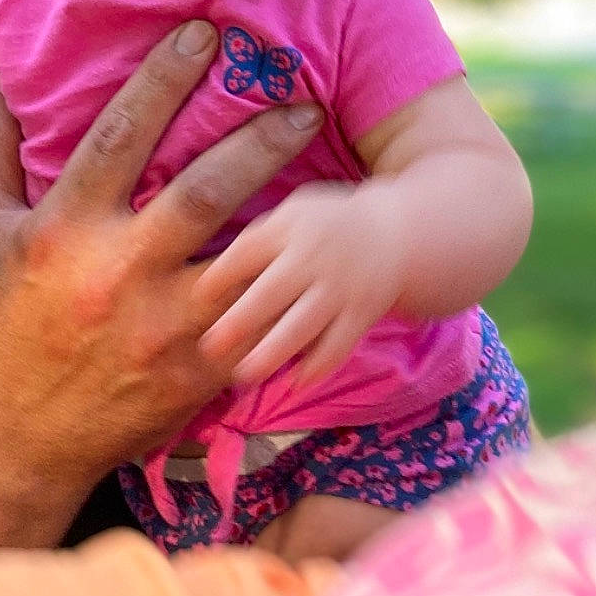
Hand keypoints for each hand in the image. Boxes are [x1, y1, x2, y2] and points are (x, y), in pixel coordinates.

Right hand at [0, 20, 323, 548]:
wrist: (18, 441)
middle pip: (203, 193)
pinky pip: (258, 318)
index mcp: (65, 231)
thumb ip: (0, 154)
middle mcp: (117, 274)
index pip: (120, 137)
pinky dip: (292, 285)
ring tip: (333, 176)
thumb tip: (8, 80)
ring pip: (245, 255)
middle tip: (301, 101)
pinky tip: (325, 254)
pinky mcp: (197, 371)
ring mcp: (163, 327)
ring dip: (293, 211)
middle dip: (257, 142)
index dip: (162, 79)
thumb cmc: (4, 325)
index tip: (203, 32)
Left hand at [195, 179, 409, 387]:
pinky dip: (318, 366)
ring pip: (303, 325)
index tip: (198, 298)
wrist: (397, 231)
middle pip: (272, 291)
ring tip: (243, 375)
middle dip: (240, 321)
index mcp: (293, 226)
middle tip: (209, 346)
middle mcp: (316, 255)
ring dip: (272, 352)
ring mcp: (342, 285)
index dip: (222, 275)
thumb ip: (259, 237)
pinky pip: (338, 344)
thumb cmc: (328, 225)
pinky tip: (295, 383)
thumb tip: (213, 276)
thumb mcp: (295, 212)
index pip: (249, 250)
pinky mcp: (363, 311)